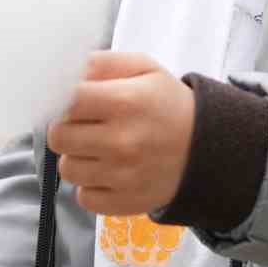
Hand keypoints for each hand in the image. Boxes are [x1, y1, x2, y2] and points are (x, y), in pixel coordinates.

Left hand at [47, 52, 194, 215]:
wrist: (208, 148)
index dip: (64, 100)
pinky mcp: (124, 203)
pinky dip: (92, 186)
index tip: (76, 103)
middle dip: (68, 128)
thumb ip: (103, 63)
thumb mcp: (144, 68)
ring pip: (67, 169)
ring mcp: (122, 177)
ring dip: (78, 158)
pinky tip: (109, 172)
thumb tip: (64, 71)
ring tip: (100, 149)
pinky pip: (83, 198)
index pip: (67, 101)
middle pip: (59, 137)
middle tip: (87, 126)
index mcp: (124, 102)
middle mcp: (120, 141)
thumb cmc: (168, 103)